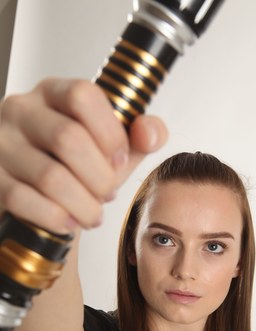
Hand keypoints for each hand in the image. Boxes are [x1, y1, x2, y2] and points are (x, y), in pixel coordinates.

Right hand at [0, 78, 167, 233]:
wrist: (41, 199)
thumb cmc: (78, 169)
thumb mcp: (112, 149)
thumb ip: (139, 137)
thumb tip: (151, 133)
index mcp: (53, 93)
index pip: (82, 95)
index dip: (110, 132)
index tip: (120, 159)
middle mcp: (21, 111)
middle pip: (68, 139)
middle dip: (100, 178)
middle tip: (107, 194)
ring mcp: (1, 145)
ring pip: (50, 177)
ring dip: (83, 205)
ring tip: (93, 214)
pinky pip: (25, 200)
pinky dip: (57, 218)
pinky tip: (69, 222)